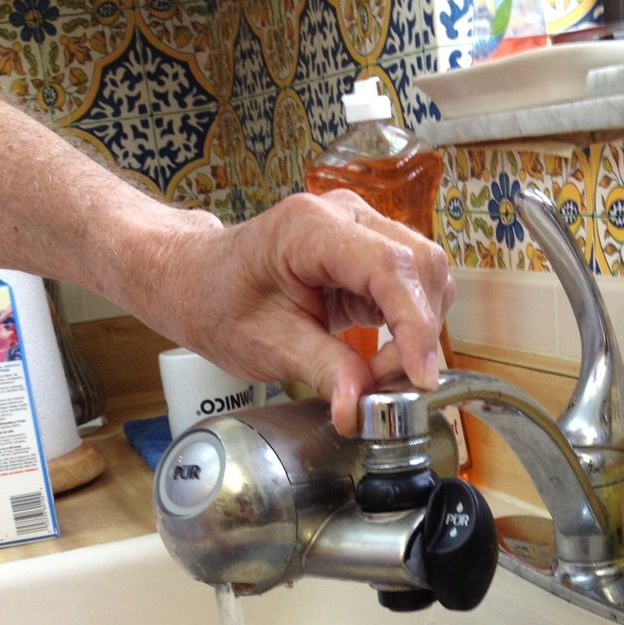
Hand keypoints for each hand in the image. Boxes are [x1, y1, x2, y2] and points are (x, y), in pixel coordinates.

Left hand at [128, 191, 454, 434]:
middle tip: (388, 385)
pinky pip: (411, 284)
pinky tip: (382, 355)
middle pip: (420, 265)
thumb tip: (361, 409)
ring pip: (425, 274)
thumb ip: (324, 371)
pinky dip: (409, 325)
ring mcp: (361, 228)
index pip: (390, 268)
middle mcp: (345, 215)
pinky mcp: (368, 251)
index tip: (422, 377)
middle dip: (419, 332)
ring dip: (418, 330)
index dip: (415, 325)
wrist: (197, 278)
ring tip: (379, 372)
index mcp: (310, 228)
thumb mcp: (267, 346)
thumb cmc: (218, 301)